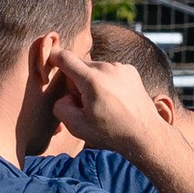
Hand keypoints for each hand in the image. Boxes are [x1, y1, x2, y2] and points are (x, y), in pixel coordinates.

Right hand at [48, 46, 165, 153]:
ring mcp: (121, 67)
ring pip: (95, 69)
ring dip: (92, 82)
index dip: (53, 57)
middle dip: (76, 82)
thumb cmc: (111, 133)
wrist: (145, 135)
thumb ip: (60, 107)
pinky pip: (109, 71)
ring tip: (103, 105)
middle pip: (80, 66)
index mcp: (92, 80)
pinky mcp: (130, 70)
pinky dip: (106, 82)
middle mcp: (107, 68)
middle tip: (85, 104)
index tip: (48, 59)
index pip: (65, 58)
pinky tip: (115, 100)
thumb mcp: (77, 127)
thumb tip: (63, 96)